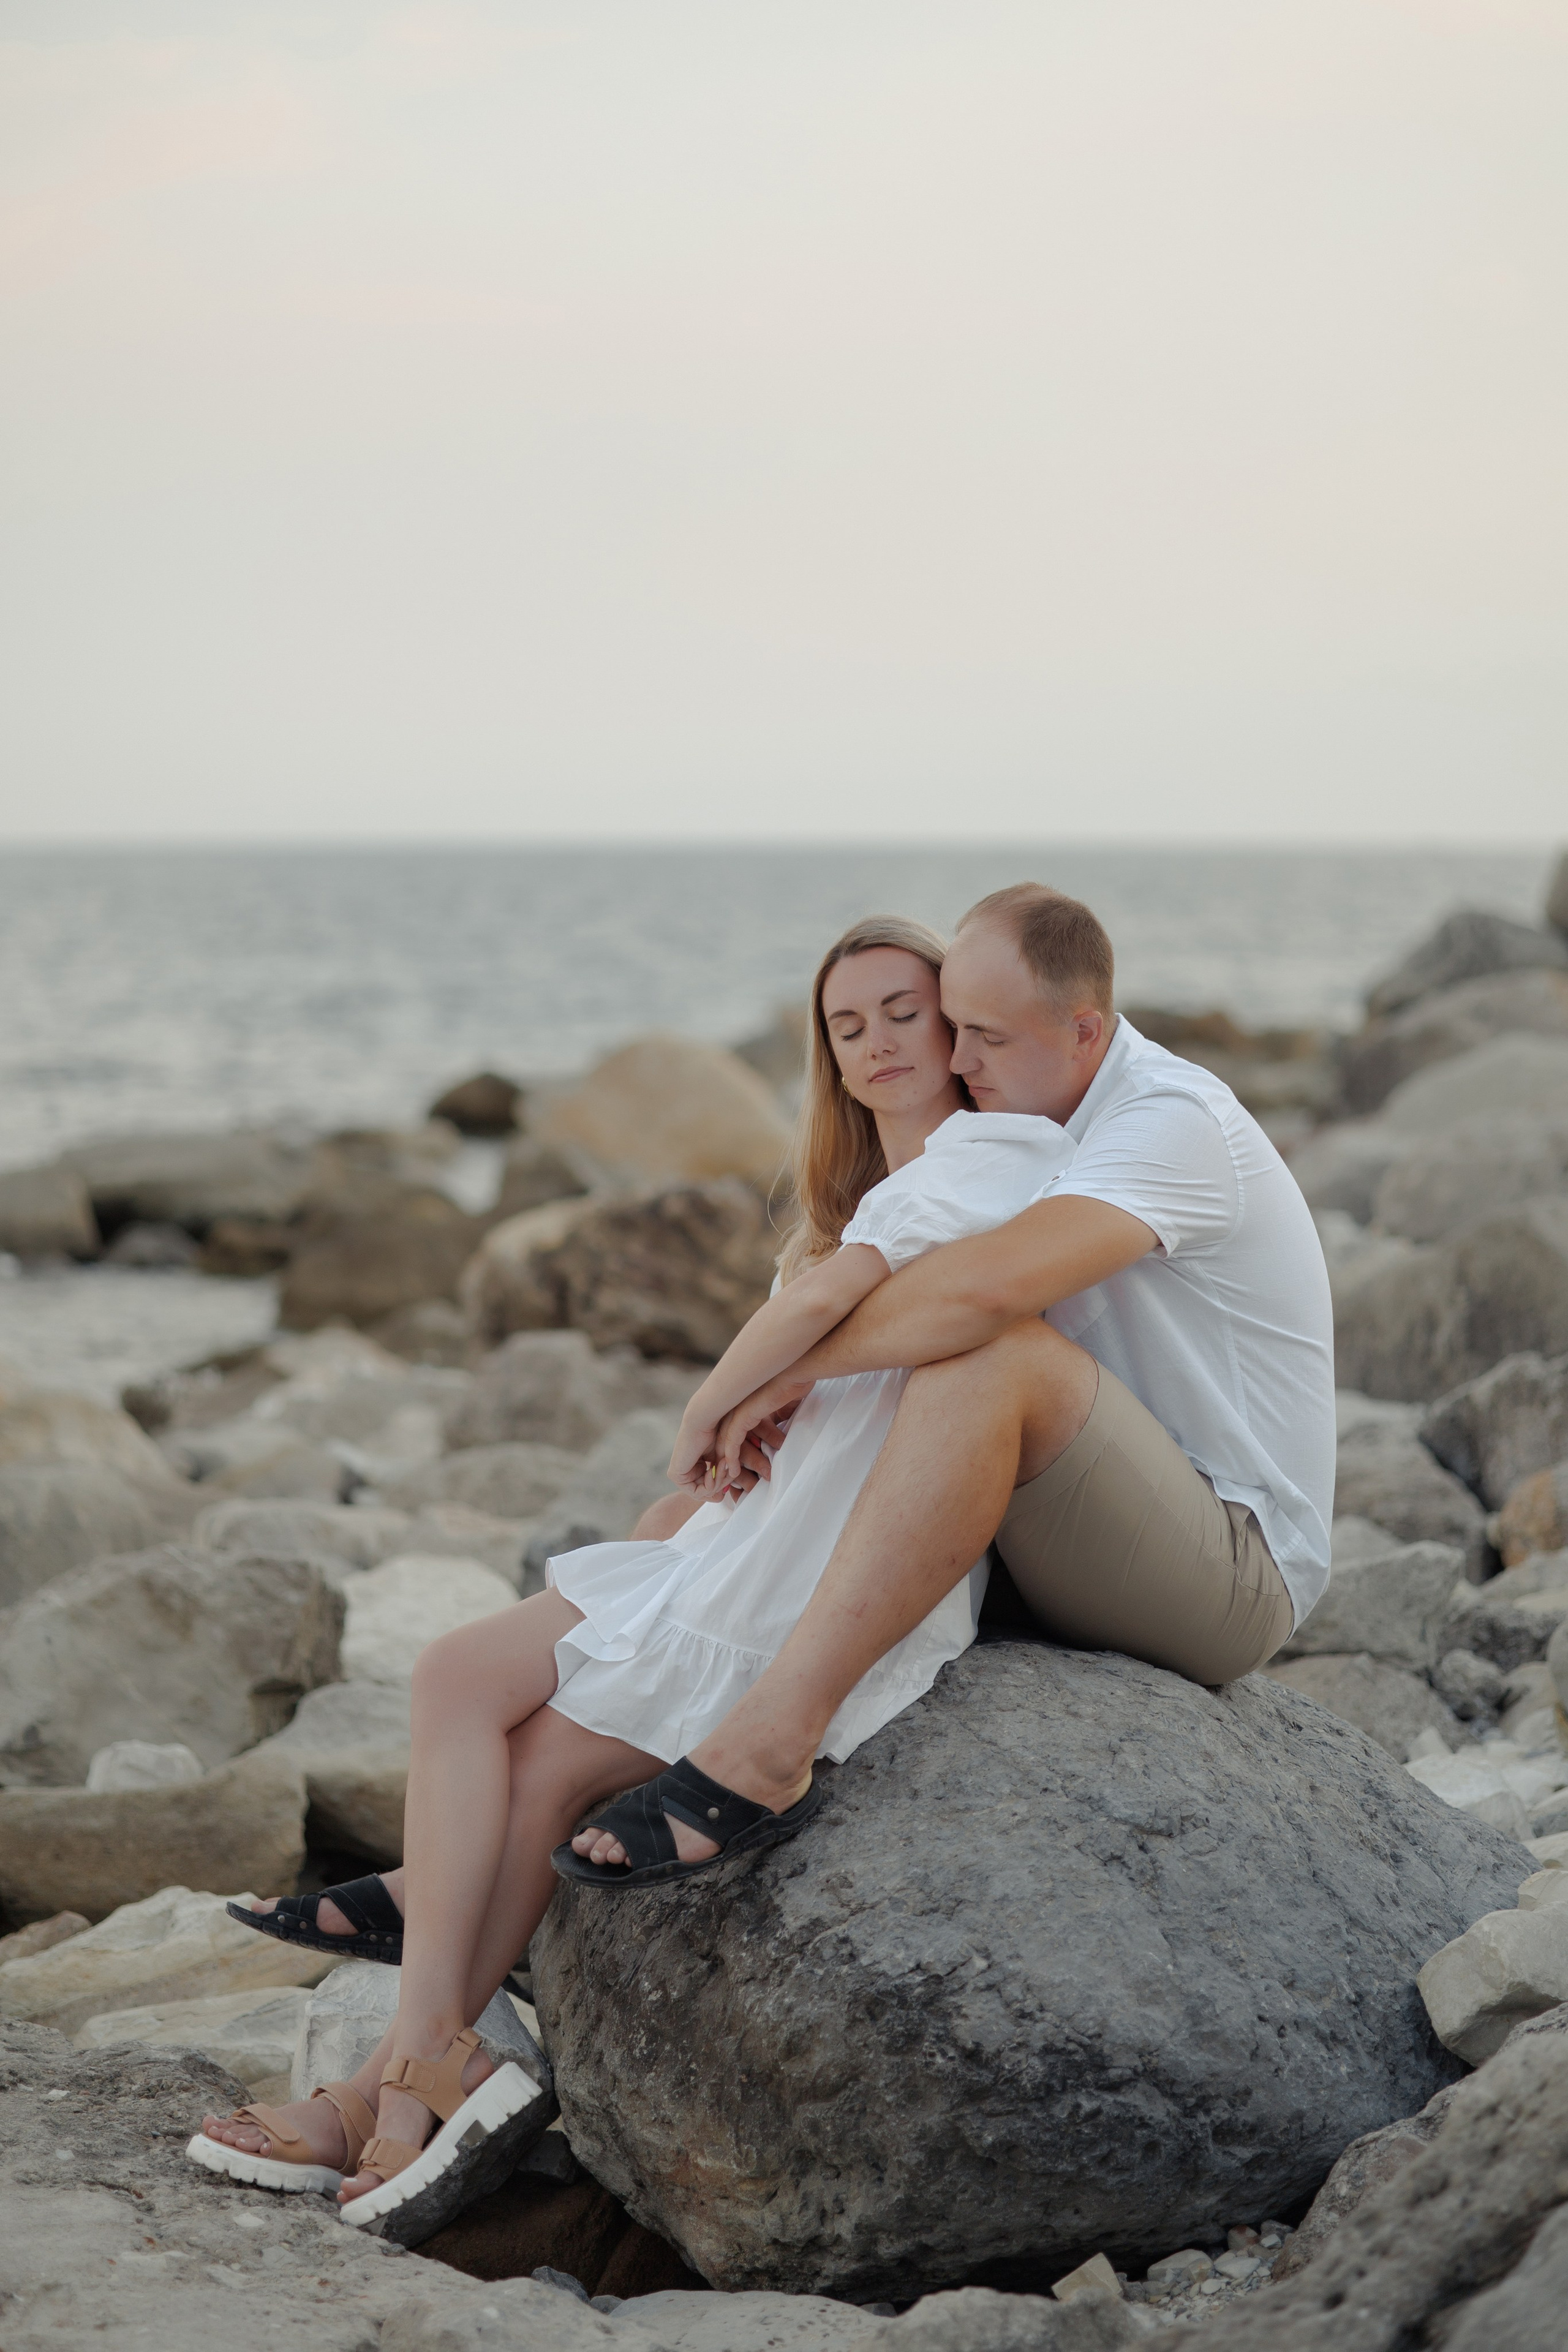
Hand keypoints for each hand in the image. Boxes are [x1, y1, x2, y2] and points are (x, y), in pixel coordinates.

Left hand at [668, 1412, 721, 1491]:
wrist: (704, 1420)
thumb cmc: (717, 1433)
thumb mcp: (722, 1460)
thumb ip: (721, 1477)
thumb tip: (721, 1496)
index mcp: (694, 1465)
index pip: (707, 1487)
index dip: (721, 1486)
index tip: (730, 1478)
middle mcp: (684, 1470)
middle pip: (706, 1492)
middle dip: (721, 1484)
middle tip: (727, 1469)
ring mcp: (678, 1474)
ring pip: (703, 1493)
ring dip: (717, 1482)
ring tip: (722, 1466)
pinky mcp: (675, 1475)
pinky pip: (696, 1493)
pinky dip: (709, 1485)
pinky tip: (711, 1470)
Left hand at [714, 1370, 812, 1486]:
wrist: (798, 1372)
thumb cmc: (795, 1385)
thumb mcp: (784, 1408)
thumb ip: (776, 1420)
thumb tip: (779, 1436)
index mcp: (746, 1405)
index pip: (735, 1432)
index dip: (738, 1451)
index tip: (744, 1468)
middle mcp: (737, 1407)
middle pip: (726, 1438)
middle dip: (729, 1460)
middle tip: (735, 1479)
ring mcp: (738, 1410)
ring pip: (725, 1441)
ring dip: (729, 1462)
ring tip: (734, 1480)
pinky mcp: (742, 1415)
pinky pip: (731, 1440)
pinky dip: (730, 1456)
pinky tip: (733, 1471)